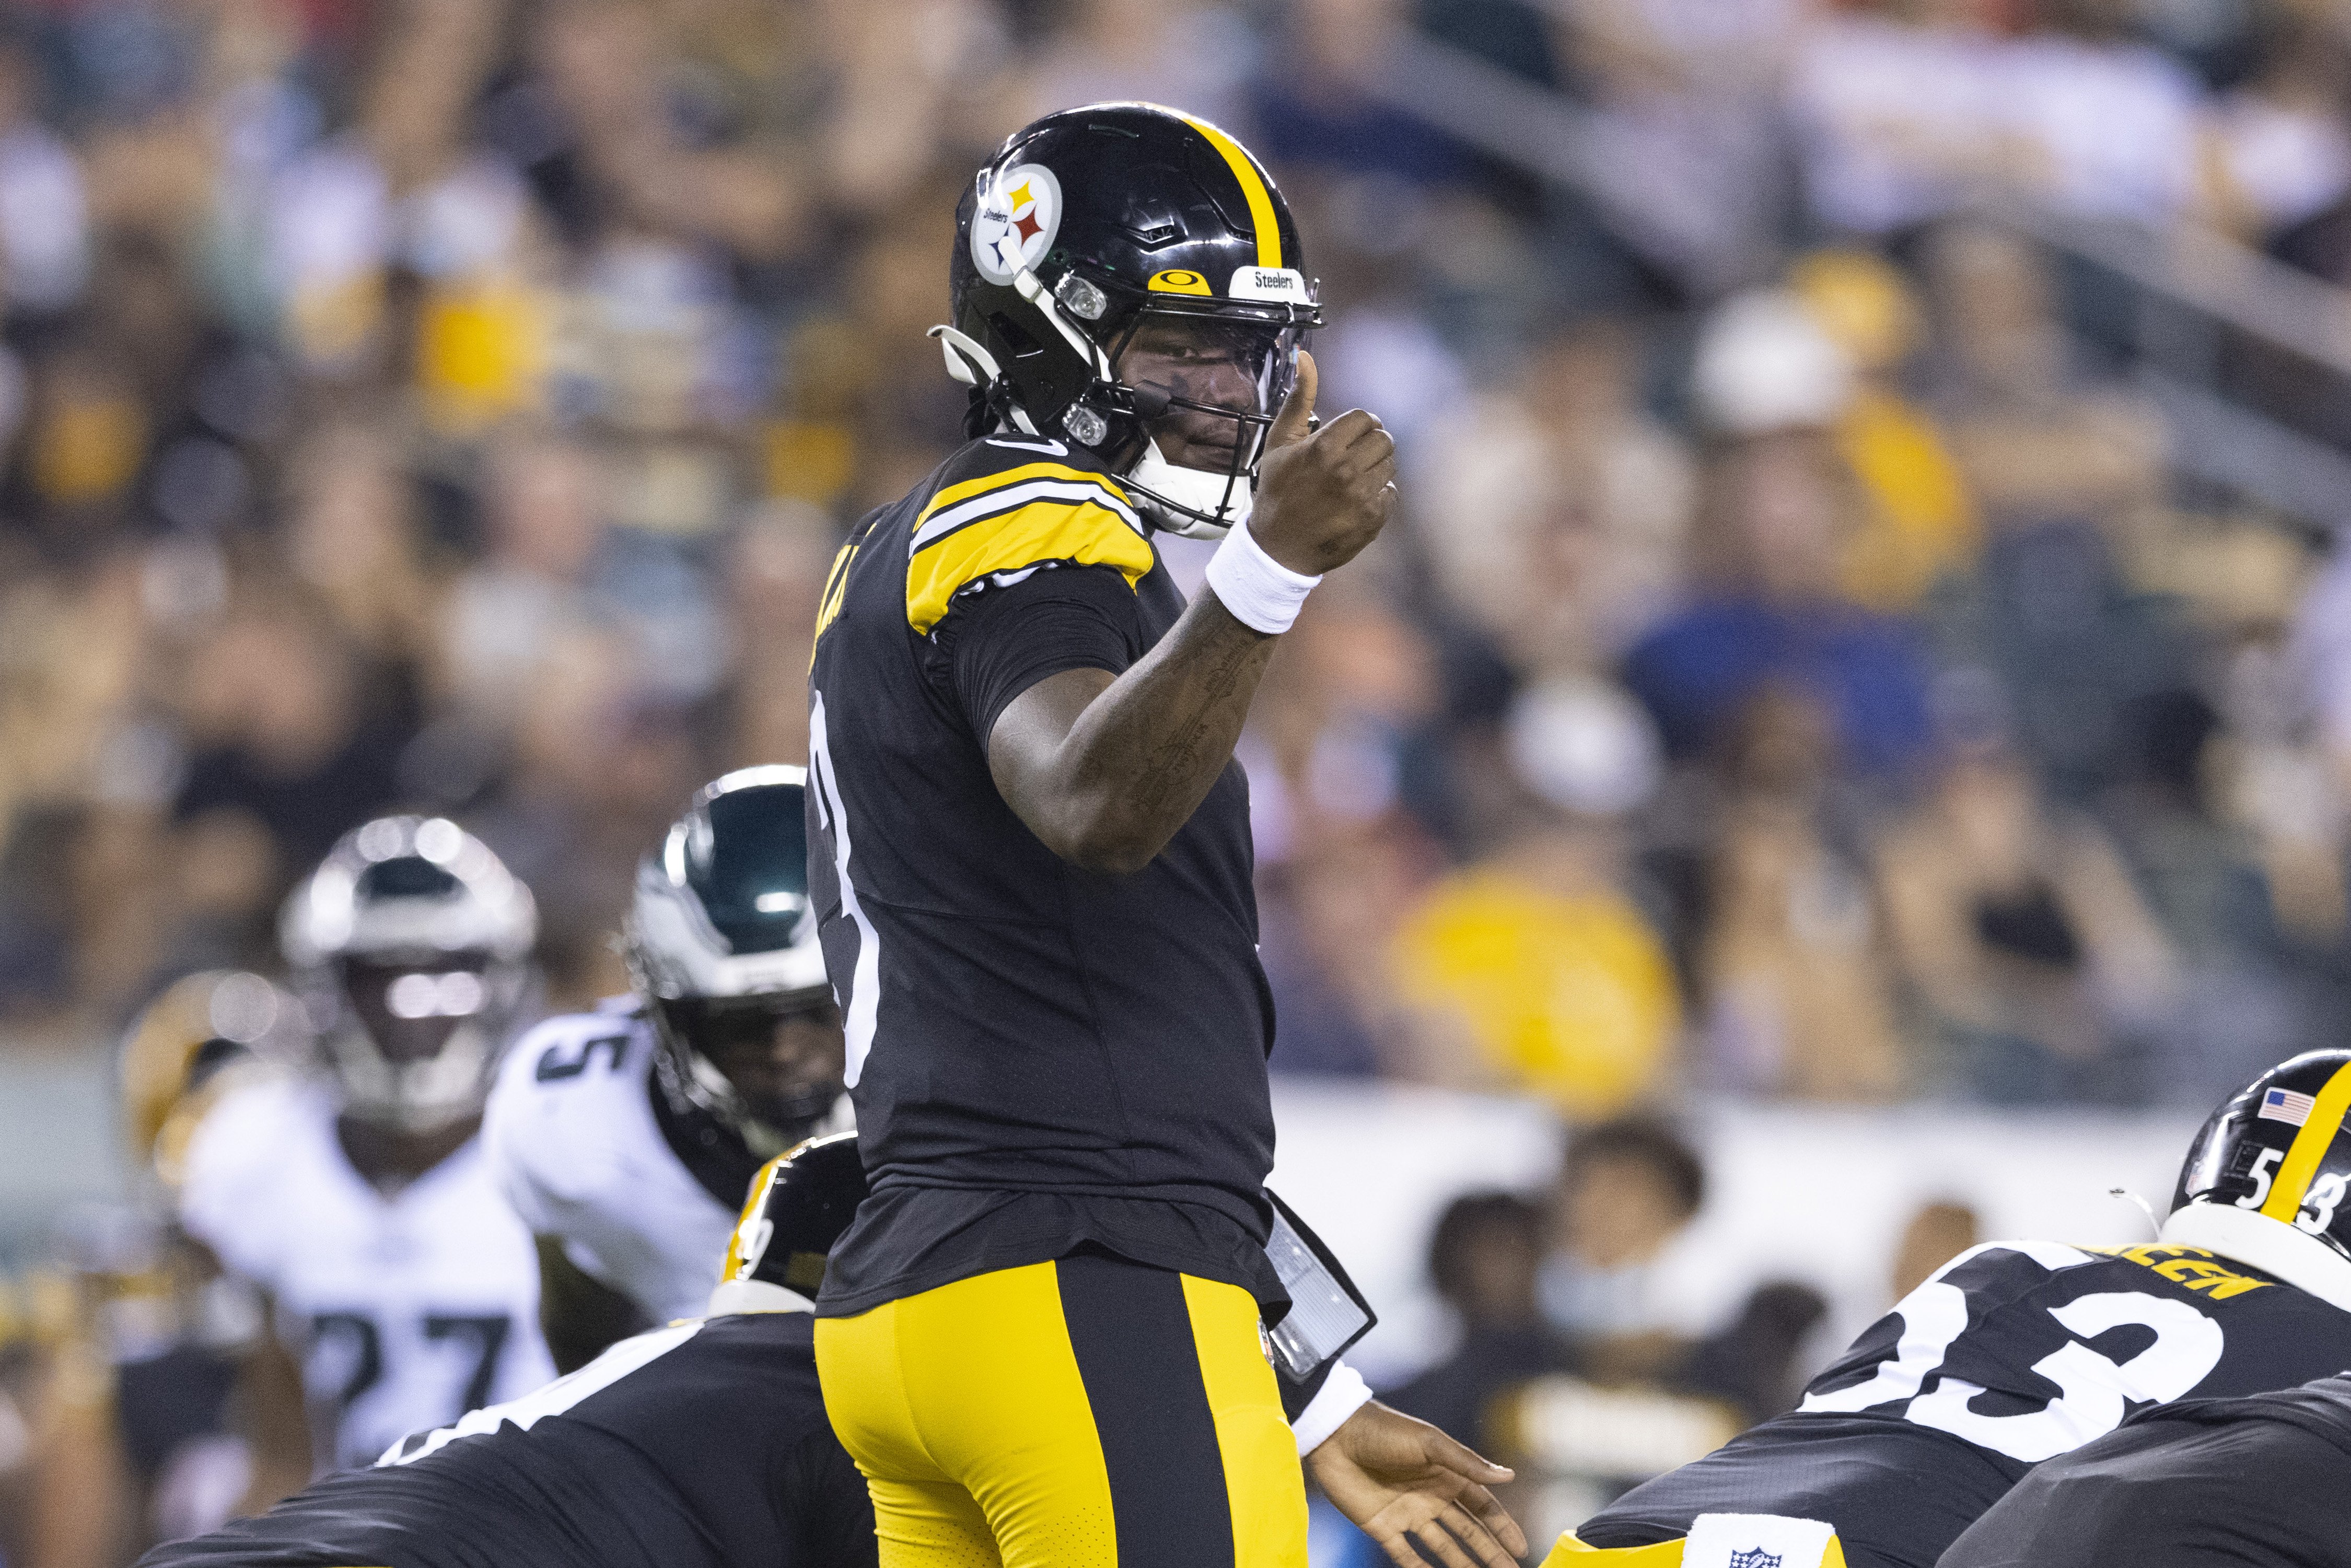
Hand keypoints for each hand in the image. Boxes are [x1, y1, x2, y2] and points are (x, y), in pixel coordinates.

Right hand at [1248, 350, 1396, 575]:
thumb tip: (1304, 356)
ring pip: (1389, 466)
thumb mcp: (1280, 442)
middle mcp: (1346, 471)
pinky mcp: (1372, 520)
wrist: (1277, 548)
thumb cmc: (1276, 491)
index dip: (1358, 426)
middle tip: (1352, 457)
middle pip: (1384, 439)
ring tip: (1350, 481)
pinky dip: (1377, 496)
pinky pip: (1390, 494)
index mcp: (1324, 447)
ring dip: (1374, 469)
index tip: (1346, 437)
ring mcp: (1361, 497)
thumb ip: (1298, 399)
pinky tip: (1353, 502)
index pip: (1366, 418)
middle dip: (1370, 444)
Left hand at [1306, 1400, 1528, 1567]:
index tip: (1522, 1551)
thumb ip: (1467, 1463)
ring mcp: (1408, 1514)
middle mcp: (1432, 1497)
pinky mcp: (1382, 1527)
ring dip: (1462, 1565)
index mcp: (1447, 1475)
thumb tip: (1509, 1476)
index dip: (1503, 1528)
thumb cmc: (1385, 1430)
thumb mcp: (1429, 1443)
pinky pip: (1405, 1556)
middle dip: (1490, 1553)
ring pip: (1443, 1548)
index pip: (1483, 1507)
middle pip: (1468, 1532)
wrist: (1335, 1433)